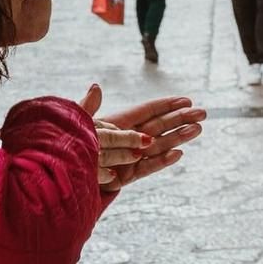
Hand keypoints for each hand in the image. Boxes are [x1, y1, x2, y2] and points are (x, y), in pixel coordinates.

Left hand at [77, 86, 205, 190]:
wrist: (60, 177)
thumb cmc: (65, 147)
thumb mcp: (76, 124)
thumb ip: (88, 108)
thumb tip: (96, 87)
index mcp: (116, 123)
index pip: (146, 111)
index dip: (166, 105)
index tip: (186, 100)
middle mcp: (126, 139)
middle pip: (159, 127)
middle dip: (180, 120)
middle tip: (203, 113)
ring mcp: (128, 158)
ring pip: (158, 146)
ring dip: (178, 138)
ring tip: (198, 130)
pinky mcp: (126, 176)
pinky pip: (147, 168)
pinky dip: (162, 161)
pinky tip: (178, 154)